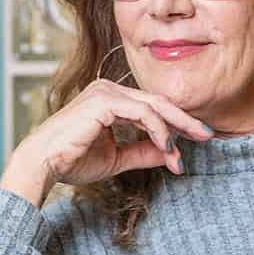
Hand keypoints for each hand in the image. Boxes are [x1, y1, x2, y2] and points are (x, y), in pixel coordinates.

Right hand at [0, 78, 214, 207]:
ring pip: (154, 106)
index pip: (153, 109)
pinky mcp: (104, 100)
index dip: (177, 125)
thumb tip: (171, 153)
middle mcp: (110, 91)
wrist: (44, 164)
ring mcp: (107, 92)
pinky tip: (168, 146)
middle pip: (159, 102)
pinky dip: (159, 130)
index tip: (196, 142)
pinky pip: (142, 113)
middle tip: (208, 135)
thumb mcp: (118, 159)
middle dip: (186, 120)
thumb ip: (144, 153)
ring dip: (175, 129)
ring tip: (187, 150)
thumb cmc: (72, 160)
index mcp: (112, 100)